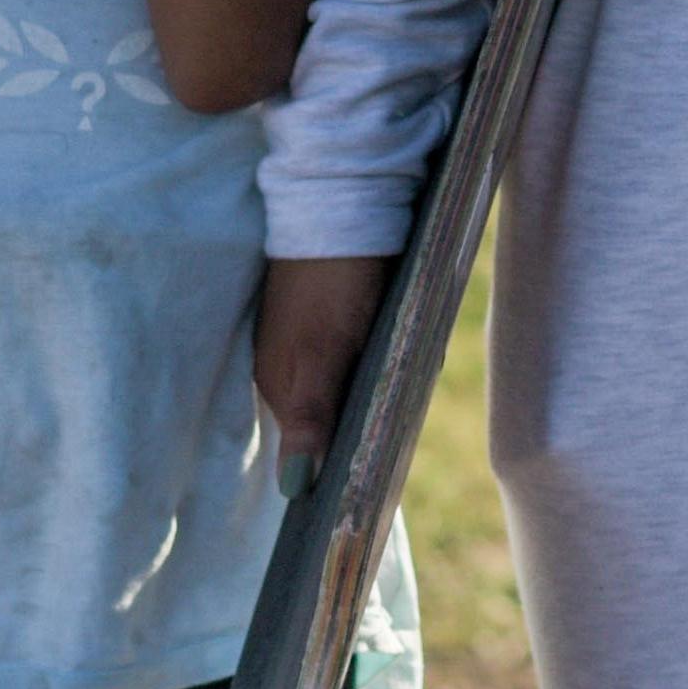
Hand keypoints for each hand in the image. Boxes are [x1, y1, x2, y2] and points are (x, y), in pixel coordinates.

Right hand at [255, 249, 386, 496]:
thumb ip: (309, 416)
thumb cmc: (333, 281)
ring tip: (408, 395)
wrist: (345, 200)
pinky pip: (358, 356)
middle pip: (328, 418)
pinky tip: (406, 357)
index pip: (306, 447)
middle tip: (399, 439)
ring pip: (347, 387)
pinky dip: (381, 362)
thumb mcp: (323, 353)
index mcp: (280, 384)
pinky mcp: (332, 317)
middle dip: (362, 430)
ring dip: (376, 395)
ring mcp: (308, 341)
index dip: (336, 467)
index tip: (371, 486)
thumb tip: (294, 488)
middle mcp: (288, 367)